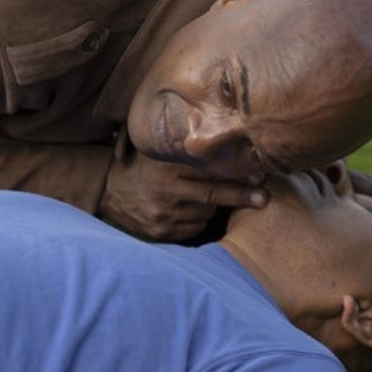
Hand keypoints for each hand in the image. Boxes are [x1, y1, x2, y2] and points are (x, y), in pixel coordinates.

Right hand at [99, 151, 266, 240]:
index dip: (236, 172)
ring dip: (213, 207)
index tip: (259, 174)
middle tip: (263, 198)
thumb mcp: (159, 150)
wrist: (108, 193)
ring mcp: (163, 215)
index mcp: (165, 165)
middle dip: (241, 196)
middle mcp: (164, 191)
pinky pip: (194, 228)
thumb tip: (229, 138)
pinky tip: (188, 211)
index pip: (208, 169)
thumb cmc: (143, 166)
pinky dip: (198, 220)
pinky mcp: (162, 233)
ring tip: (199, 197)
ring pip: (206, 213)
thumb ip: (186, 147)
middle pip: (212, 194)